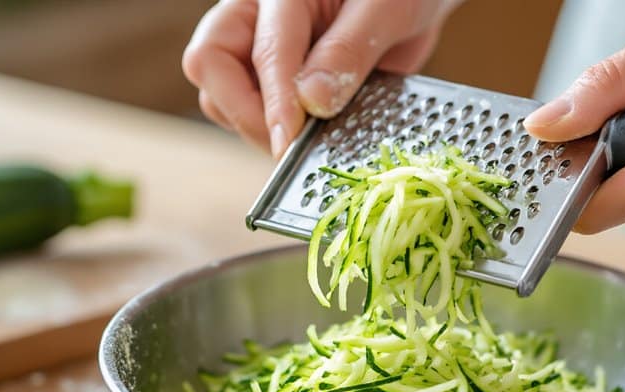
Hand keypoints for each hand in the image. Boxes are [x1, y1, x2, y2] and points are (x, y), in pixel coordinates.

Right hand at [183, 0, 459, 157]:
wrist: (413, 3)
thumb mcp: (386, 9)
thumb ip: (349, 50)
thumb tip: (312, 102)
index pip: (261, 49)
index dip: (273, 101)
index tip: (288, 141)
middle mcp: (256, 19)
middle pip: (211, 67)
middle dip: (247, 113)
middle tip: (295, 146)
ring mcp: (259, 52)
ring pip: (221, 97)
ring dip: (256, 128)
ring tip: (308, 141)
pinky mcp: (273, 85)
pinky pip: (251, 114)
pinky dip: (275, 134)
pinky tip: (311, 139)